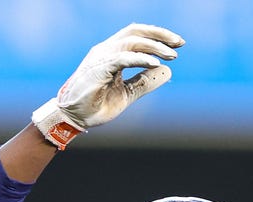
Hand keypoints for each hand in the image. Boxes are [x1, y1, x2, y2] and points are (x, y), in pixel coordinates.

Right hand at [31, 23, 184, 148]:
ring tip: (170, 55)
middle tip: (179, 44)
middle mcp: (106, 50)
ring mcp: (100, 58)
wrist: (73, 119)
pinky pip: (121, 58)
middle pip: (136, 32)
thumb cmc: (96, 105)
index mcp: (113, 53)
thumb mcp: (127, 93)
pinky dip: (139, 58)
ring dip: (153, 47)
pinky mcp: (97, 69)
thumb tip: (167, 71)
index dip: (158, 35)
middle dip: (160, 35)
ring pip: (131, 42)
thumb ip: (145, 82)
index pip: (137, 35)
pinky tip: (154, 63)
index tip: (177, 44)